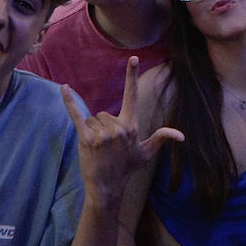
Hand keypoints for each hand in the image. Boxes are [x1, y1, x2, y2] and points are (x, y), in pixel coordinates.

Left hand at [61, 58, 183, 205]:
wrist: (107, 188)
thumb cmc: (126, 169)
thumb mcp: (146, 153)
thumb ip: (161, 138)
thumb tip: (181, 135)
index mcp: (132, 126)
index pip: (133, 96)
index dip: (132, 76)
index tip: (133, 58)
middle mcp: (119, 128)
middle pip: (104, 113)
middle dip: (102, 127)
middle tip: (106, 147)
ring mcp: (103, 133)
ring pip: (92, 119)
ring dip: (92, 132)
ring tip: (97, 150)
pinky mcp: (87, 138)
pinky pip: (77, 115)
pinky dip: (69, 101)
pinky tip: (64, 87)